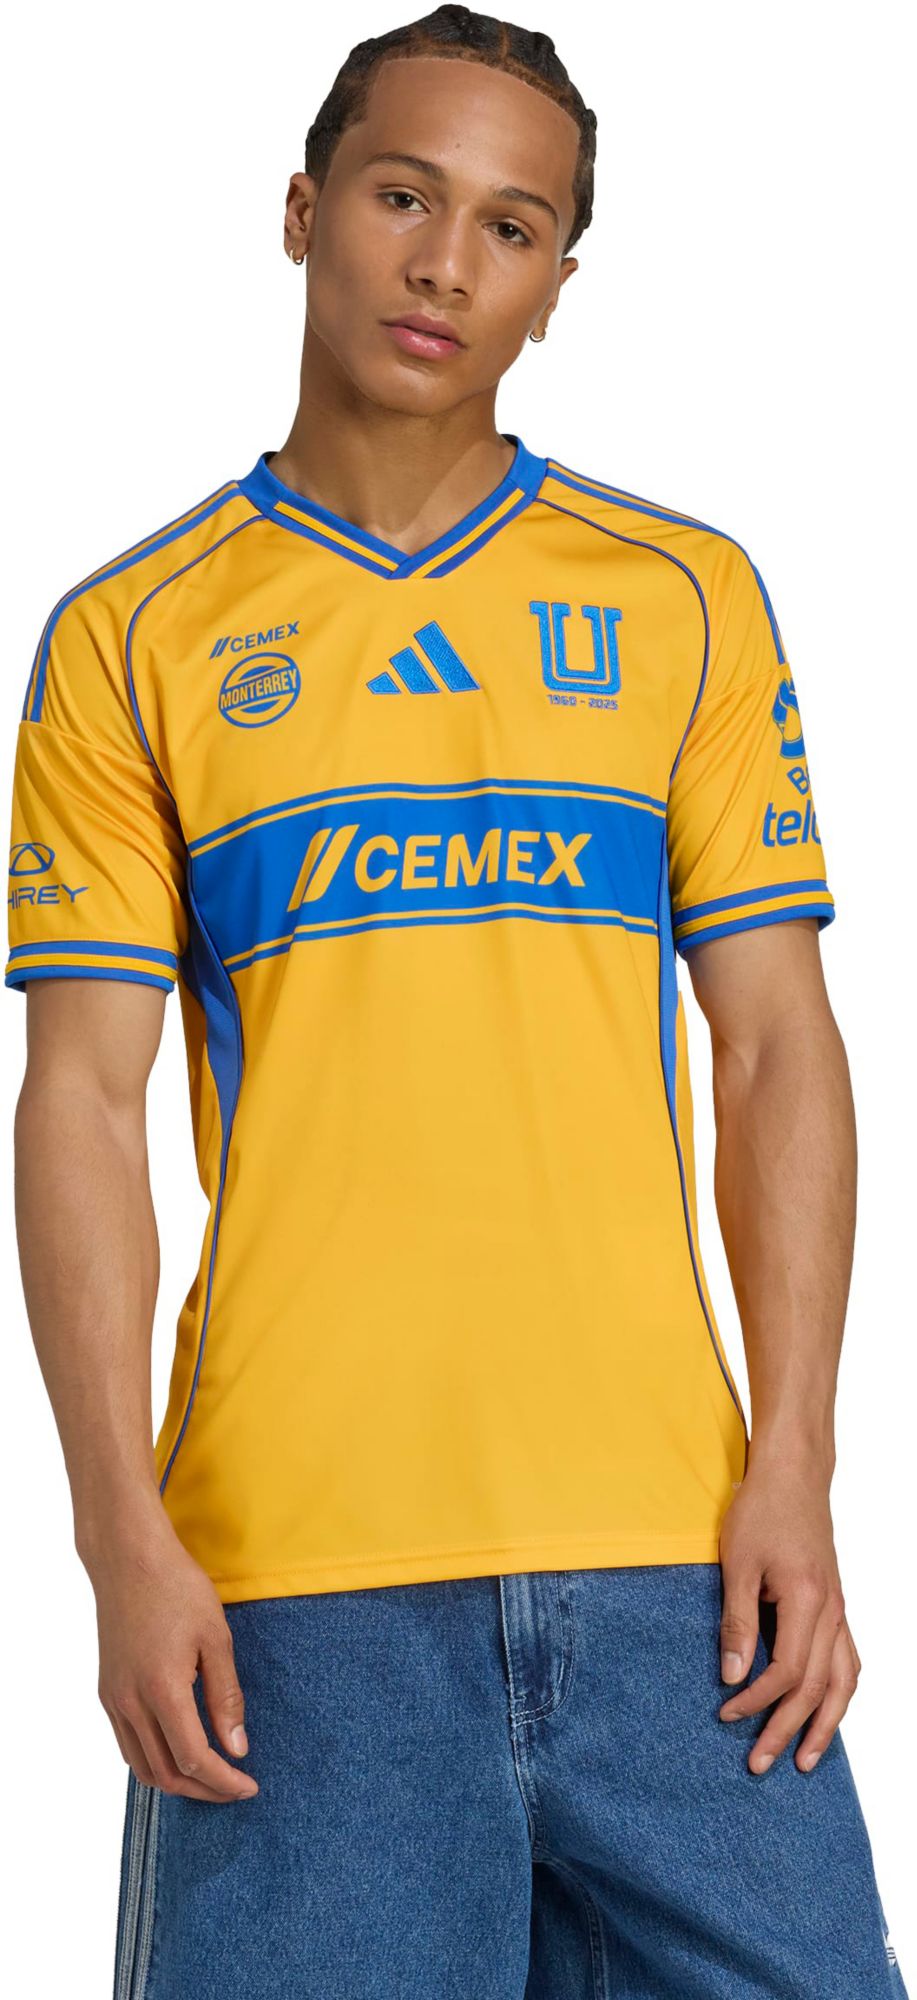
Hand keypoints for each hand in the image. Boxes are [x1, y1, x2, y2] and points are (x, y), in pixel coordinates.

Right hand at [87, 1497, 258, 1802]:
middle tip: (235, 1789)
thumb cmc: (177, 1589)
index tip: (249, 1787)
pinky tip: (179, 1751)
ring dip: (177, 1781)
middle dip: (204, 1791)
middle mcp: (130, 1702)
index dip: (223, 1782)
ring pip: (141, 1767)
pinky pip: (127, 1744)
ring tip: (210, 1777)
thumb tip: (237, 1749)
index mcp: (162, 1690)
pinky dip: (154, 1761)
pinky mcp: (107, 1691)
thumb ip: (226, 1698)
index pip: (194, 1759)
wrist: (129, 1558)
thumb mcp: (216, 1639)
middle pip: (165, 1773)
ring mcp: (113, 1699)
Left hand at [717, 1457, 860, 1774]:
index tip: (726, 1714)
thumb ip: (736, 1623)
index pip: (787, 1672)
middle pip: (817, 1689)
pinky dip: (840, 1693)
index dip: (757, 1701)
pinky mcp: (837, 1606)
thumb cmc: (761, 1510)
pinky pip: (849, 1661)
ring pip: (844, 1682)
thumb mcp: (737, 1563)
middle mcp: (831, 1612)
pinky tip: (827, 1711)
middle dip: (789, 1731)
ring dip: (826, 1725)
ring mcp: (839, 1610)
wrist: (793, 1474)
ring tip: (806, 1760)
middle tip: (760, 1764)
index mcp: (806, 1601)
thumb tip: (731, 1677)